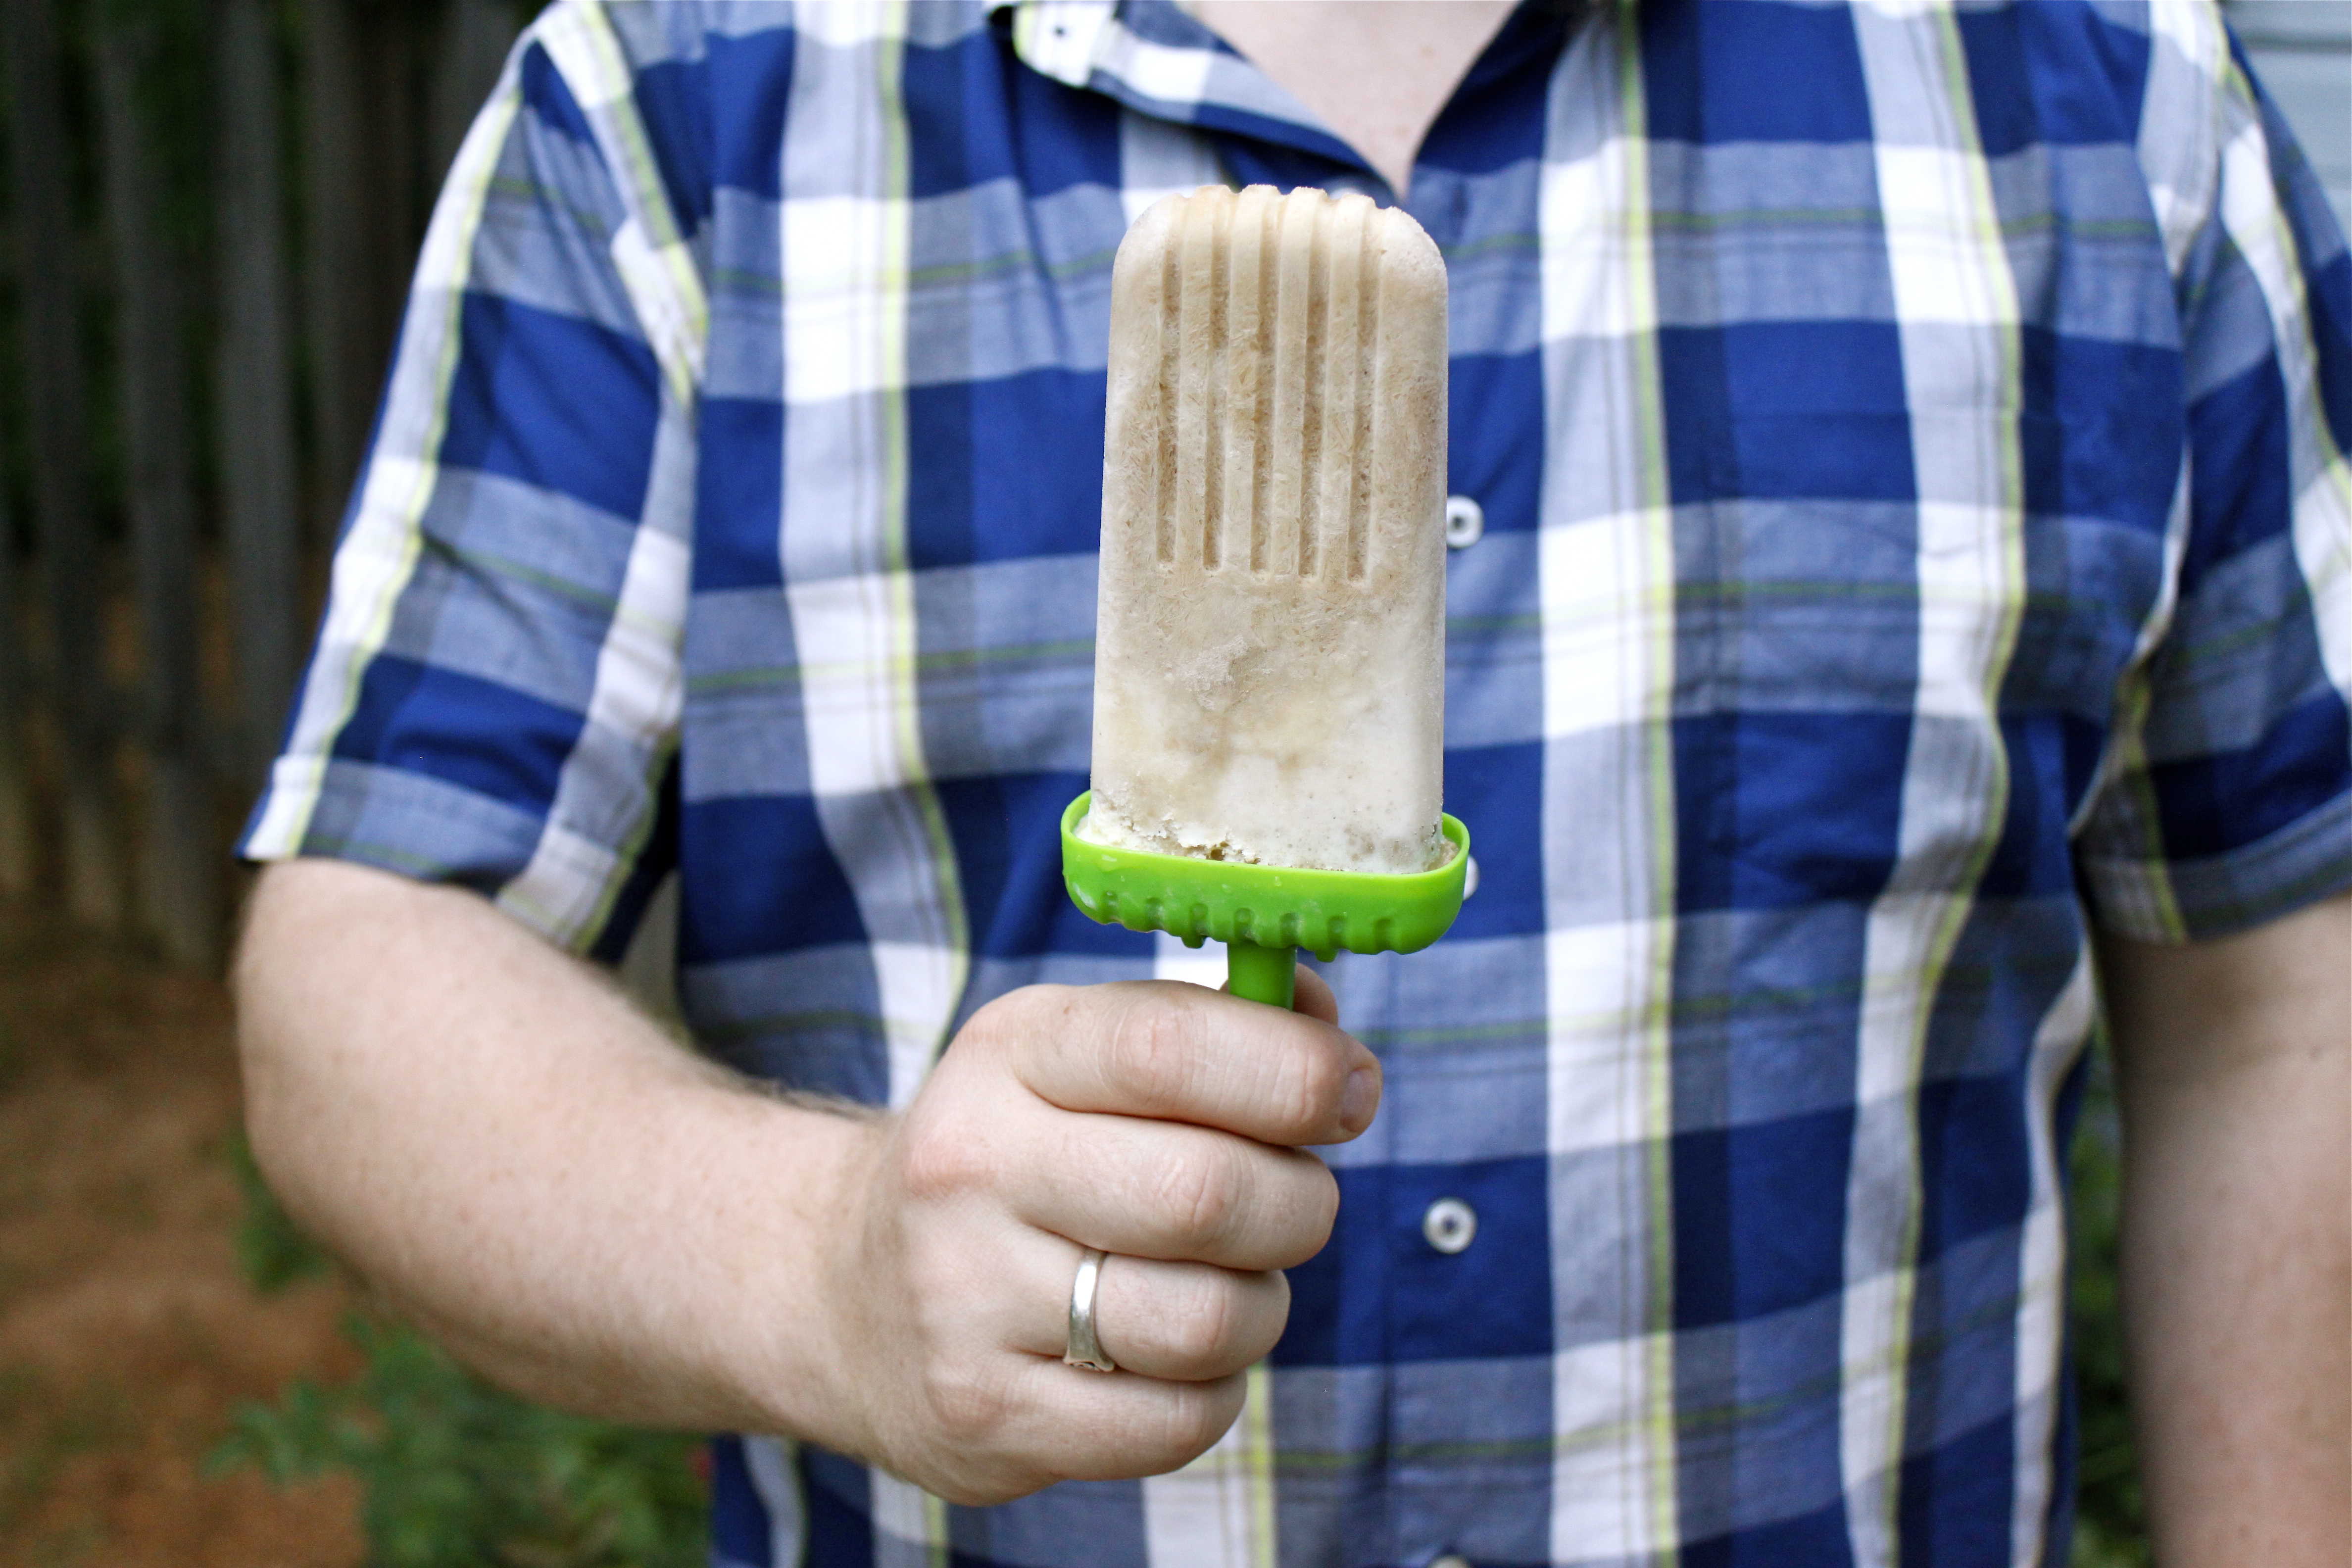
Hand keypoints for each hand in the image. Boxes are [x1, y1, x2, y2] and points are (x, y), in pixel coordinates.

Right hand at [814, 969, 1375, 1503]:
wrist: (841, 1289)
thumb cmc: (1017, 1156)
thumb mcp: (1079, 1056)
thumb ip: (1216, 1029)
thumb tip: (1335, 1048)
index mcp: (1011, 1052)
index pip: (1168, 1046)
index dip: (1293, 1070)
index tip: (1349, 1092)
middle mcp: (971, 1165)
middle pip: (1209, 1195)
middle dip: (1298, 1203)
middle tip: (1293, 1201)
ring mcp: (965, 1299)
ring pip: (1206, 1322)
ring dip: (1260, 1306)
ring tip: (1227, 1284)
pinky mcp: (984, 1415)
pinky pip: (1174, 1424)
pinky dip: (1210, 1393)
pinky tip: (1174, 1358)